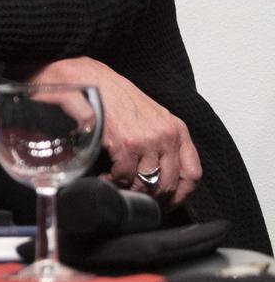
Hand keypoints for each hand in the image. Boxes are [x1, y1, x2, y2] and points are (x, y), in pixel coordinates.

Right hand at [30, 56, 200, 206]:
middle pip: (170, 184)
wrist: (88, 77)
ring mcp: (147, 140)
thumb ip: (160, 140)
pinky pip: (125, 176)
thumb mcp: (148, 116)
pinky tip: (104, 177)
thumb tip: (159, 173)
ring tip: (117, 187)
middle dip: (152, 198)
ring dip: (130, 191)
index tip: (166, 204)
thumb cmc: (114, 96)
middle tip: (137, 201)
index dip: (181, 195)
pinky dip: (113, 183)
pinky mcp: (125, 143)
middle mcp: (167, 135)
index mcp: (177, 129)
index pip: (192, 173)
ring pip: (147, 184)